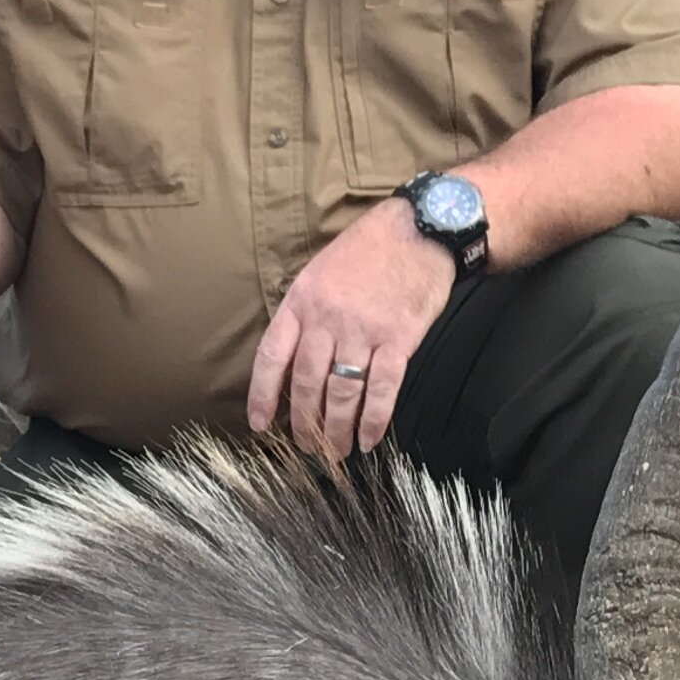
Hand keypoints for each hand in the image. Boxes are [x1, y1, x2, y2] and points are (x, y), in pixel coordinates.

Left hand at [247, 196, 451, 462]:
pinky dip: (373, 420)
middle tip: (308, 446)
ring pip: (342, 393)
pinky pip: (381, 390)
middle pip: (307, 384)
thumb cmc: (368, 250)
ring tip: (336, 450)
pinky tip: (369, 439)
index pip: (272, 356)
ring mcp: (363, 331)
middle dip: (305, 423)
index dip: (263, 395)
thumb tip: (290, 361)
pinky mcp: (398, 340)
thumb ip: (304, 314)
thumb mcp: (320, 272)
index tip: (260, 423)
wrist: (420, 229)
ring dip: (337, 429)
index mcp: (301, 301)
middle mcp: (327, 319)